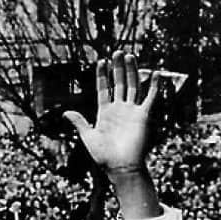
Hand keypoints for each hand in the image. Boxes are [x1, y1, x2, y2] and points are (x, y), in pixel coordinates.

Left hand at [63, 51, 160, 175]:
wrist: (121, 167)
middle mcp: (119, 109)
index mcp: (105, 113)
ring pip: (133, 86)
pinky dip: (154, 86)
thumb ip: (79, 123)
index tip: (101, 61)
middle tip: (117, 52)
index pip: (104, 89)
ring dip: (132, 71)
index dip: (102, 75)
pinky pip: (150, 98)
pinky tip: (155, 73)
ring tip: (129, 55)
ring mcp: (132, 111)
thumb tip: (65, 113)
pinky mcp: (143, 116)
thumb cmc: (104, 156)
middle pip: (119, 83)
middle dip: (118, 68)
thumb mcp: (88, 137)